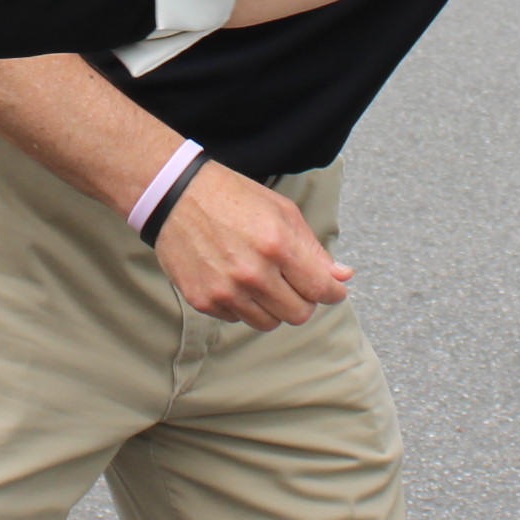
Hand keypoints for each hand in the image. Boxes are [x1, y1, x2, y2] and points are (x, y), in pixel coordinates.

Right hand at [152, 163, 351, 330]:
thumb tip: (343, 277)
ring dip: (273, 307)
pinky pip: (237, 319)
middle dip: (303, 301)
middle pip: (298, 314)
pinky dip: (243, 305)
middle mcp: (253, 272)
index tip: (331, 290)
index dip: (332, 292)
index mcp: (278, 245)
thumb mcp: (282, 212)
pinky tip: (235, 280)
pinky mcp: (203, 300)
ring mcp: (226, 290)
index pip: (321, 290)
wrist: (176, 196)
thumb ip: (313, 250)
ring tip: (262, 281)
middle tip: (294, 284)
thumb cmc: (233, 198)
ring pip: (269, 323)